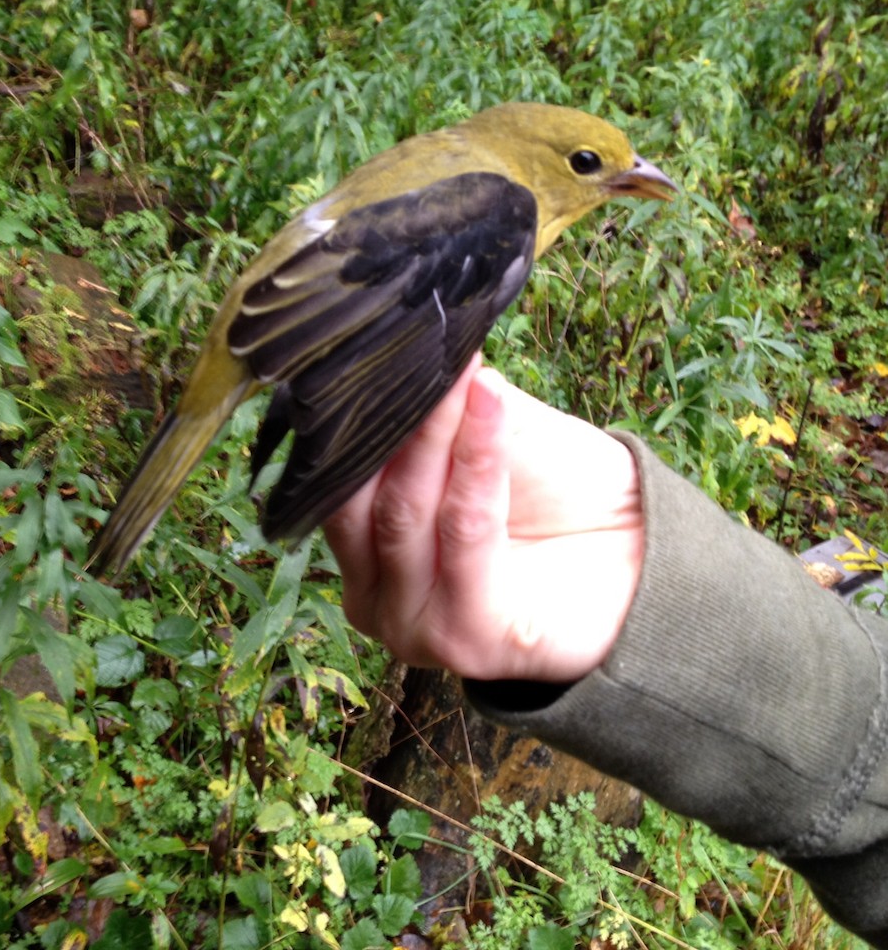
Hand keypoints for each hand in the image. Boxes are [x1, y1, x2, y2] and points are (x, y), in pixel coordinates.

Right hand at [323, 356, 644, 681]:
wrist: (645, 553)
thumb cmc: (558, 491)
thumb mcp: (485, 433)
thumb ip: (437, 405)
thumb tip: (399, 341)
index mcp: (363, 550)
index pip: (336, 480)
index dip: (354, 414)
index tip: (379, 346)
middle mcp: (372, 595)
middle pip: (360, 498)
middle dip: (394, 420)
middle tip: (423, 354)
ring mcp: (412, 627)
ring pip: (404, 512)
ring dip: (436, 433)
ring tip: (463, 371)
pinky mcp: (464, 640)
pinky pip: (464, 532)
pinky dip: (477, 461)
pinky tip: (492, 402)